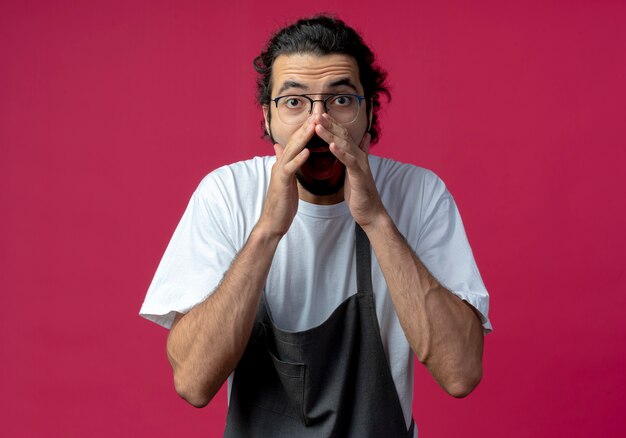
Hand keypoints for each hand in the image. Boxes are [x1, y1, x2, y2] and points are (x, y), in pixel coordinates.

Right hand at [257, 118, 313, 237]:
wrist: (273, 222)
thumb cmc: (282, 203)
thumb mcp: (285, 180)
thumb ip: (285, 163)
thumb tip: (279, 149)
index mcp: (284, 163)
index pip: (296, 142)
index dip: (306, 129)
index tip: (318, 116)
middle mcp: (281, 164)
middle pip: (294, 141)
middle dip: (306, 126)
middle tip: (318, 112)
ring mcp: (280, 173)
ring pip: (292, 151)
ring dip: (303, 137)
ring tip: (314, 125)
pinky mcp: (281, 183)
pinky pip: (290, 169)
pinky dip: (299, 159)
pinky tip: (307, 152)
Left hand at [313, 114, 387, 227]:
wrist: (370, 212)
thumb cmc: (361, 193)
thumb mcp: (357, 170)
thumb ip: (360, 152)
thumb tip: (365, 137)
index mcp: (355, 155)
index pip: (343, 135)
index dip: (332, 124)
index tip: (320, 115)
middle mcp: (359, 157)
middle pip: (343, 136)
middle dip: (330, 124)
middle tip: (317, 113)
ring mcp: (360, 166)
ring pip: (344, 146)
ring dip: (331, 135)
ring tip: (319, 125)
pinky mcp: (359, 176)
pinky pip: (349, 162)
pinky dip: (340, 153)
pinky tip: (331, 146)